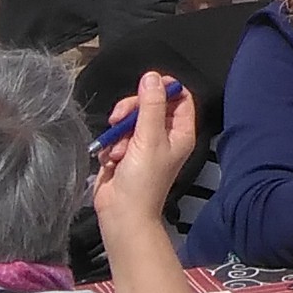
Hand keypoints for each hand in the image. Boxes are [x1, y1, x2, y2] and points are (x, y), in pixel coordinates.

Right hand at [93, 71, 203, 220]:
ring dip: (119, 132)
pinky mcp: (124, 153)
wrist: (121, 214)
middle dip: (132, 109)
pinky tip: (111, 160)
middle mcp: (164, 137)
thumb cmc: (142, 182)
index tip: (147, 85)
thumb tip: (152, 77)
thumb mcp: (149, 139)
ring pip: (129, 119)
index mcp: (179, 133)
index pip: (180, 98)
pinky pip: (116, 136)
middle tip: (120, 118)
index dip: (165, 88)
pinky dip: (111, 146)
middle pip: (150, 104)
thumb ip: (151, 106)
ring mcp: (143, 145)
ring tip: (118, 151)